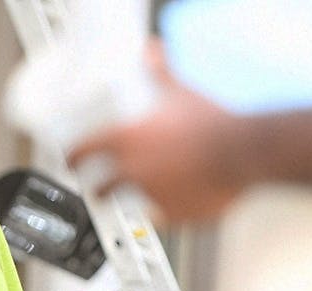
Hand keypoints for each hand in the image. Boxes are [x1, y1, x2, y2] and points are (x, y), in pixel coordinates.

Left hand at [67, 41, 247, 223]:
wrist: (242, 152)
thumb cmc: (213, 123)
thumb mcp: (181, 92)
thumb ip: (161, 73)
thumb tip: (152, 52)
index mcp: (126, 141)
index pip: (83, 151)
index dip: (72, 157)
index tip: (70, 161)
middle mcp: (131, 171)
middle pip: (99, 187)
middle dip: (97, 189)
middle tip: (100, 188)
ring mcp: (149, 195)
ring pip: (129, 203)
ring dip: (131, 200)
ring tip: (143, 194)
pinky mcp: (171, 215)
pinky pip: (160, 218)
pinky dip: (163, 213)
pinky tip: (172, 204)